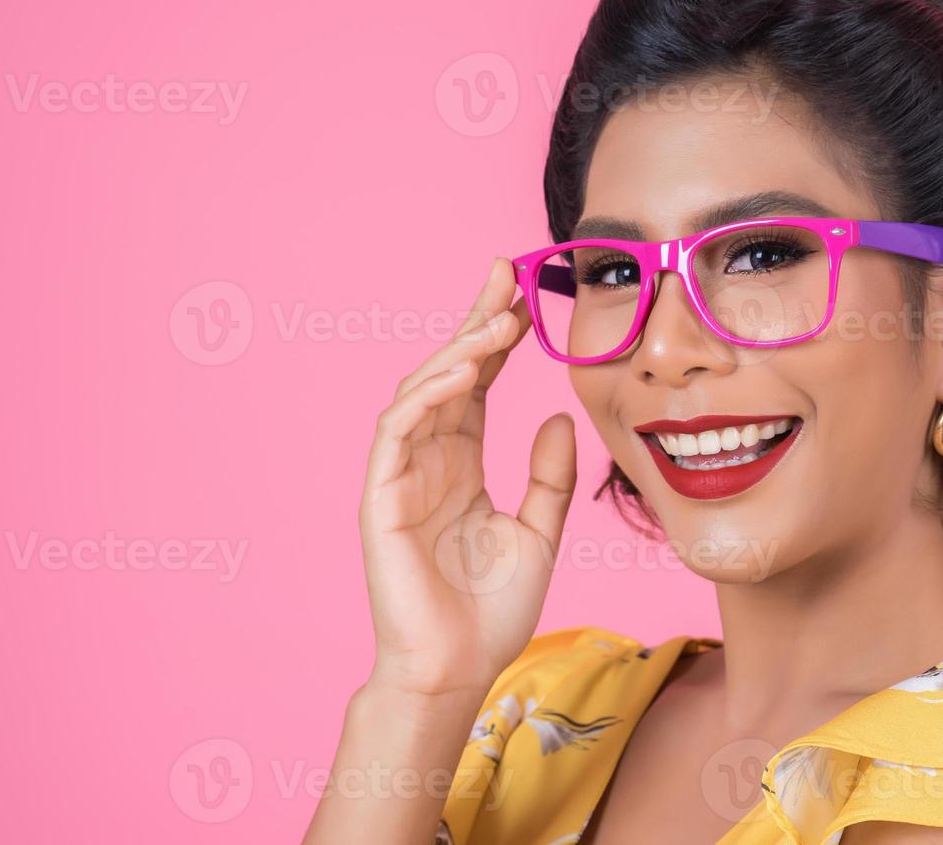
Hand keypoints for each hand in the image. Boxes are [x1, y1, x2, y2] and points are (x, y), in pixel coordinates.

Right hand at [357, 256, 576, 698]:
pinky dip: (428, 395)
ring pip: (421, 391)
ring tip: (497, 320)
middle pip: (448, 373)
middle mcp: (428, 459)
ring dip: (458, 350)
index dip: (496, 339)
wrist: (457, 669)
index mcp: (460, 463)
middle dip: (474, 322)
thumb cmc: (492, 610)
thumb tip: (562, 418)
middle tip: (504, 273)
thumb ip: (550, 478)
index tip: (524, 292)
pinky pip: (399, 430)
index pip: (477, 385)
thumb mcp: (538, 532)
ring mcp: (400, 474)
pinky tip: (465, 371)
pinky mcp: (381, 495)